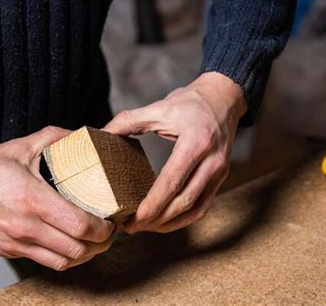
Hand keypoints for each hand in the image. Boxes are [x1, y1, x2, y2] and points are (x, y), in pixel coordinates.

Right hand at [0, 126, 114, 270]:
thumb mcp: (19, 147)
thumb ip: (54, 137)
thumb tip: (81, 133)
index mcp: (33, 199)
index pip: (81, 226)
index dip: (104, 230)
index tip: (112, 223)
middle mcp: (25, 227)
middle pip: (77, 250)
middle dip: (100, 245)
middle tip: (108, 233)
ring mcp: (14, 243)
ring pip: (62, 262)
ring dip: (83, 256)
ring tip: (92, 242)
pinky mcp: (5, 250)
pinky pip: (42, 262)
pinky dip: (61, 257)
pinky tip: (66, 244)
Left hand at [104, 72, 246, 233]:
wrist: (223, 98)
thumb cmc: (191, 102)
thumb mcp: (159, 108)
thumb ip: (128, 120)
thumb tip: (102, 134)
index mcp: (195, 143)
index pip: (171, 182)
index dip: (151, 205)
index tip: (132, 218)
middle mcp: (212, 161)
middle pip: (183, 202)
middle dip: (156, 220)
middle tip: (131, 227)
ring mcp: (220, 172)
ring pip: (195, 210)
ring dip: (170, 224)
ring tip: (145, 227)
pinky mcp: (221, 177)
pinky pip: (203, 206)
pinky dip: (184, 218)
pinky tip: (165, 221)